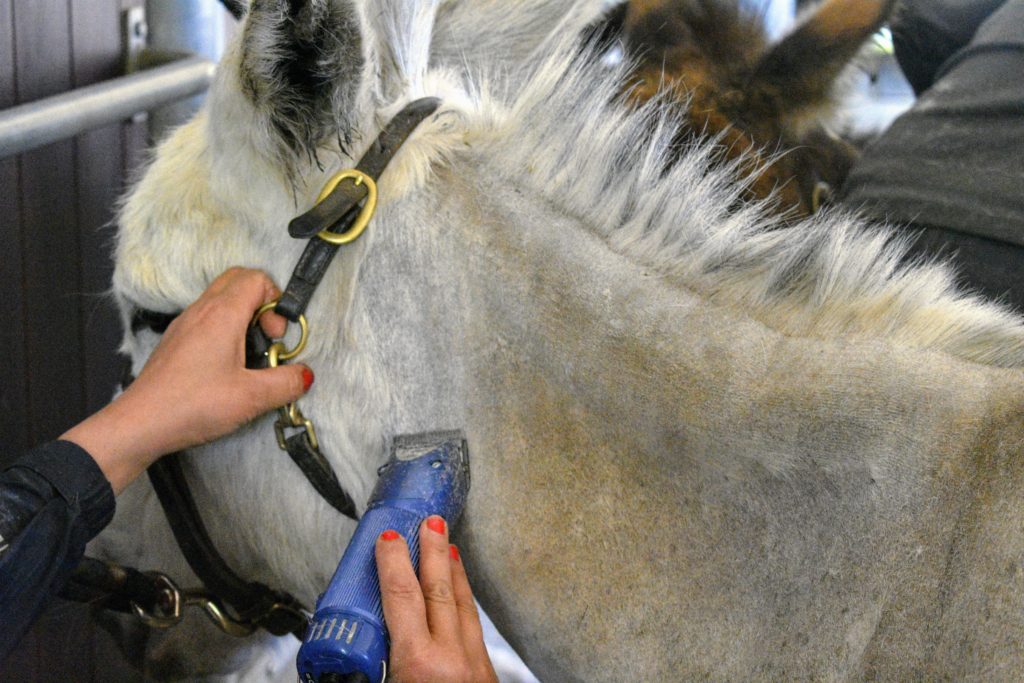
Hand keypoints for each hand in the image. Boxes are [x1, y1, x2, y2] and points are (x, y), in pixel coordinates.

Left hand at [62, 267, 311, 492]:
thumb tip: (305, 375)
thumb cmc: (193, 405)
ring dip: (243, 317)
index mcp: (222, 314)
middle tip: (267, 338)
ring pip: (221, 298)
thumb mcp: (251, 398)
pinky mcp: (175, 340)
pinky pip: (206, 318)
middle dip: (262, 302)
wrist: (140, 424)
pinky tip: (227, 365)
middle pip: (237, 279)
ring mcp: (184, 323)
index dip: (276, 302)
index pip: (257, 279)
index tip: (276, 337)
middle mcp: (201, 310)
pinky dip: (224, 329)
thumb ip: (285, 383)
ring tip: (249, 355)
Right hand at [376, 516, 498, 682]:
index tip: (388, 538)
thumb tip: (355, 645)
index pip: (403, 596)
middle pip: (440, 590)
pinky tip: (461, 596)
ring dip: (454, 573)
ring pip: (464, 605)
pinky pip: (475, 627)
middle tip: (431, 522)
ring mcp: (474, 663)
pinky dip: (465, 604)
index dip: (393, 562)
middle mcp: (451, 657)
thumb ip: (368, 662)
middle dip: (434, 551)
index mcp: (418, 662)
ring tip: (448, 547)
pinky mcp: (486, 673)